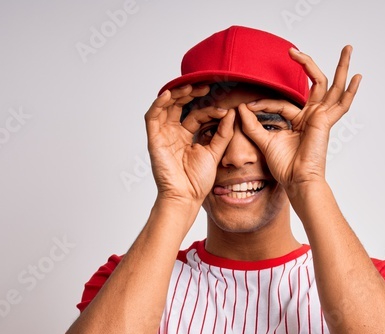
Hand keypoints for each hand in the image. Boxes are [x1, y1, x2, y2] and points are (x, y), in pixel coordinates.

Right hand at [144, 84, 234, 207]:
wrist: (186, 197)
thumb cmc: (197, 180)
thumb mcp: (215, 152)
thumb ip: (222, 133)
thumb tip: (232, 113)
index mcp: (186, 137)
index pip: (196, 115)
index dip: (210, 110)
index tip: (224, 110)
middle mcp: (173, 134)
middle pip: (179, 106)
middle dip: (190, 94)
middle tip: (205, 86)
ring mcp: (163, 136)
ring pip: (165, 107)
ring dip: (176, 95)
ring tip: (189, 87)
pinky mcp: (154, 140)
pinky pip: (152, 117)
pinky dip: (158, 104)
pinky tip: (169, 95)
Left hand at [235, 45, 360, 192]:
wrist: (296, 180)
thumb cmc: (285, 167)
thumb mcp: (264, 141)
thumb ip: (253, 124)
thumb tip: (241, 108)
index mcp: (300, 121)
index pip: (281, 103)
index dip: (263, 103)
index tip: (247, 107)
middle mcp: (313, 116)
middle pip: (316, 84)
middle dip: (308, 64)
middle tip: (294, 50)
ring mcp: (321, 117)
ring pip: (332, 86)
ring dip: (341, 66)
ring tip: (347, 48)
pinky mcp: (325, 120)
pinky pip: (341, 103)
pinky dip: (350, 90)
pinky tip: (357, 76)